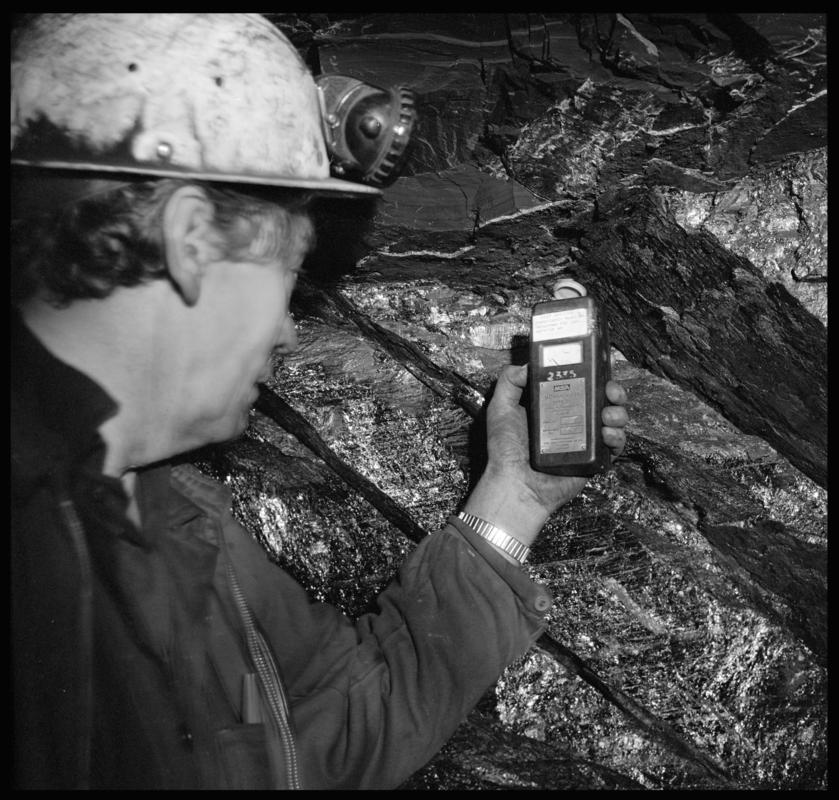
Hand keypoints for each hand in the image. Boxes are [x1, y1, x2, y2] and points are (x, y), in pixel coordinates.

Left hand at [463, 364, 627, 549]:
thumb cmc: (505, 450)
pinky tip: (607, 433)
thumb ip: (509, 382)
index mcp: (554, 406)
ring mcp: (586, 440)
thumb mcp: (500, 408)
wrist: (515, 484)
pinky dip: (617, 437)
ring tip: (608, 414)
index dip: (595, 373)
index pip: (581, 384)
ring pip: (613, 420)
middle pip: (603, 399)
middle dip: (613, 391)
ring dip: (618, 412)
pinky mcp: (594, 460)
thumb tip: (529, 364)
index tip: (601, 364)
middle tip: (610, 390)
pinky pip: (615, 446)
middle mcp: (573, 421)